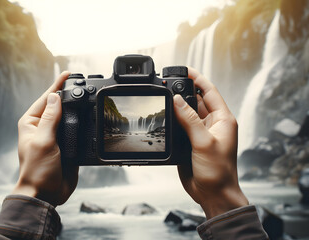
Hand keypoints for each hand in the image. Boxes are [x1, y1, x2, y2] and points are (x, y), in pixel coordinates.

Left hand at [12, 71, 77, 206]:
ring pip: (68, 117)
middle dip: (68, 94)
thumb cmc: (37, 170)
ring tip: (86, 96)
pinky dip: (82, 122)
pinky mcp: (66, 144)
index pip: (46, 99)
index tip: (67, 74)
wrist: (46, 193)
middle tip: (80, 82)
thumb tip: (55, 97)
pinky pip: (75, 130)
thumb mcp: (44, 141)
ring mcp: (55, 136)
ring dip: (76, 108)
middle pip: (57, 105)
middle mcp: (42, 127)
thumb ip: (50, 119)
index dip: (57, 85)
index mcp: (31, 123)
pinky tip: (88, 117)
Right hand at [173, 67, 247, 218]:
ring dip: (177, 106)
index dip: (198, 79)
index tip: (186, 70)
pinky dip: (173, 119)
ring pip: (187, 113)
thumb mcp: (204, 142)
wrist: (213, 193)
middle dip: (184, 91)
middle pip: (197, 100)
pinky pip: (181, 126)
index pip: (210, 92)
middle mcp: (212, 124)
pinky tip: (165, 115)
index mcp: (223, 120)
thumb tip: (177, 100)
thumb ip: (190, 120)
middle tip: (169, 83)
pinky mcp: (190, 142)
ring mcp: (200, 133)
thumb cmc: (219, 171)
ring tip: (164, 97)